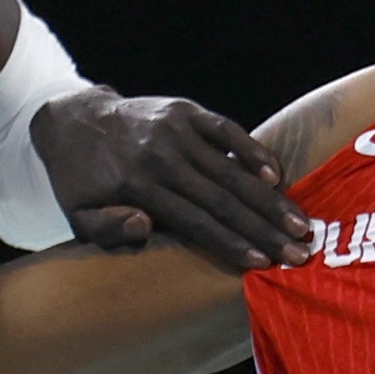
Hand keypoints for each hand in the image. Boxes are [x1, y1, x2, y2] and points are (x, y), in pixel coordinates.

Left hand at [32, 89, 309, 268]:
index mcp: (137, 187)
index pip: (195, 222)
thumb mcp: (78, 215)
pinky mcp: (186, 111)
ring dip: (270, 198)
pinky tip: (278, 175)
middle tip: (301, 250)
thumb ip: (107, 229)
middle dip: (265, 228)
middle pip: (223, 199)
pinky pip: (227, 131)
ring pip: (232, 169)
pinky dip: (254, 152)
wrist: (73, 120)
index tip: (264, 262)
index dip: (232, 243)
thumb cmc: (81, 182)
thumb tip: (145, 226)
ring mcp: (176, 130)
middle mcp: (161, 157)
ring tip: (301, 222)